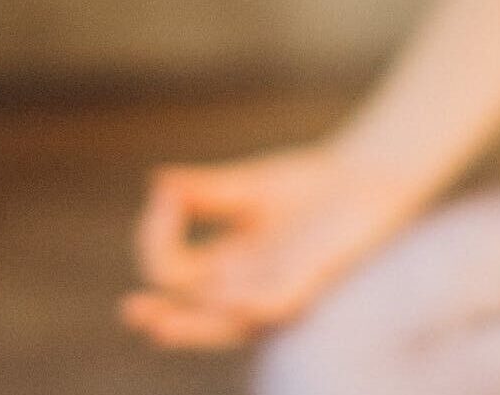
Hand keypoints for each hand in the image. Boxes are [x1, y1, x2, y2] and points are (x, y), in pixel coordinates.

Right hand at [121, 143, 421, 348]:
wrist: (366, 176)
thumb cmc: (312, 186)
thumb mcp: (249, 186)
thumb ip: (207, 190)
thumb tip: (157, 181)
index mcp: (228, 266)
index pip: (175, 271)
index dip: (157, 236)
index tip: (162, 192)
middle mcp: (248, 286)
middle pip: (196, 313)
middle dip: (163, 315)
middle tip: (133, 312)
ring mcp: (280, 287)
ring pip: (229, 320)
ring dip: (197, 322)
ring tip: (162, 322)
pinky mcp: (313, 280)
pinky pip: (279, 304)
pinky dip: (253, 305)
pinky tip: (231, 298)